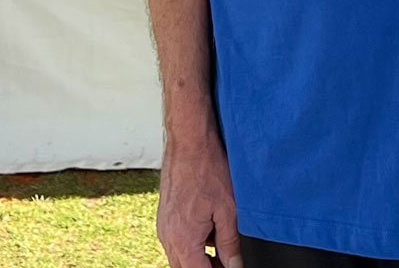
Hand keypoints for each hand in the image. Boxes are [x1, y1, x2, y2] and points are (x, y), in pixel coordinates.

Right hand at [158, 123, 242, 267]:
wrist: (189, 143)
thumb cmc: (208, 170)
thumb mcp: (228, 210)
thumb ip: (230, 243)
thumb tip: (234, 265)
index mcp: (184, 241)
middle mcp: (169, 238)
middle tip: (228, 263)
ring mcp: (164, 228)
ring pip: (181, 256)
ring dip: (201, 258)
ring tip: (223, 247)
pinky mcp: (165, 217)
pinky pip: (178, 240)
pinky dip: (194, 242)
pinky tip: (211, 229)